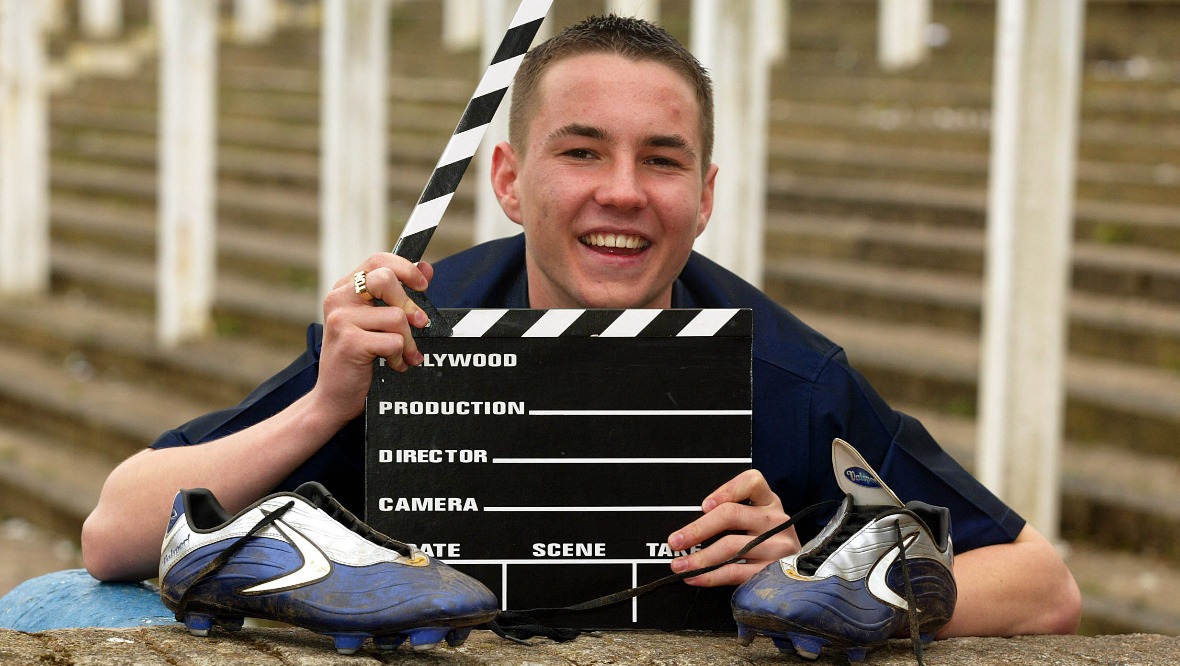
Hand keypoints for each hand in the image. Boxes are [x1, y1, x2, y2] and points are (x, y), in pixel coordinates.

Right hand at [311, 254, 434, 423]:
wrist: (332, 397)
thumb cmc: (356, 359)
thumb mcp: (376, 321)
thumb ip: (397, 294)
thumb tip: (426, 268)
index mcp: (345, 289)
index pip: (378, 260)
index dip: (405, 268)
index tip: (422, 285)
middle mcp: (338, 298)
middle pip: (386, 279)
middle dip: (410, 304)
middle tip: (420, 324)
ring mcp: (341, 319)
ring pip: (396, 316)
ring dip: (408, 341)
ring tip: (403, 354)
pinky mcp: (349, 342)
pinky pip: (393, 342)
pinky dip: (400, 357)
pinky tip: (393, 365)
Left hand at [665, 469, 799, 586]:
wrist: (802, 573)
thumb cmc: (768, 541)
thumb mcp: (758, 520)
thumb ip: (732, 515)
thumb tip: (689, 529)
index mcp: (769, 500)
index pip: (752, 482)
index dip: (726, 490)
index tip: (703, 505)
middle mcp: (776, 519)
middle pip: (732, 515)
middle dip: (698, 529)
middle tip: (675, 541)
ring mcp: (778, 546)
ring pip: (731, 546)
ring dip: (699, 558)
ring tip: (680, 565)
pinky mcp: (774, 571)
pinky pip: (736, 571)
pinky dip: (711, 575)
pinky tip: (696, 577)